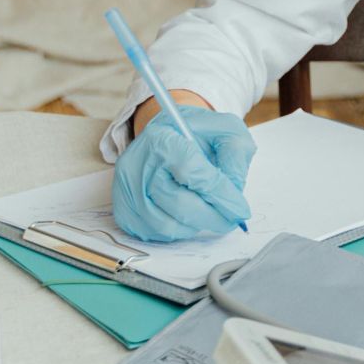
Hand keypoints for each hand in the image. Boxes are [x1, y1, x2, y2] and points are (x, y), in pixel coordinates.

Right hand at [112, 104, 255, 241]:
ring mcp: (127, 190)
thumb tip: (234, 191)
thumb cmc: (198, 135)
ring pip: (167, 224)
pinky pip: (155, 233)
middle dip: (214, 217)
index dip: (221, 196)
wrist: (167, 135)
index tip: (240, 209)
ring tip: (210, 213)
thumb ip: (235, 155)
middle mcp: (137, 165)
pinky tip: (190, 216)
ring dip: (196, 225)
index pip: (193, 173)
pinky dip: (179, 230)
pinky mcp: (123, 210)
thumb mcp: (226, 130)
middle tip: (232, 220)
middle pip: (180, 204)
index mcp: (162, 139)